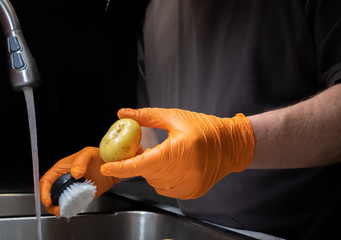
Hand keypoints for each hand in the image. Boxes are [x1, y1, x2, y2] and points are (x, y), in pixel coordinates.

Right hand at [40, 147, 119, 215]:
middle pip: (50, 194)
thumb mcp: (89, 153)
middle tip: (58, 209)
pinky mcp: (81, 195)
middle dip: (50, 204)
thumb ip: (81, 161)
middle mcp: (65, 180)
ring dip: (60, 207)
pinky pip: (73, 204)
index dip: (44, 191)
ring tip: (65, 210)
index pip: (46, 180)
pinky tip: (74, 208)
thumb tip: (75, 173)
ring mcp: (73, 189)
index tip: (48, 200)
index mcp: (62, 169)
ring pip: (60, 201)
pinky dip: (71, 208)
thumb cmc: (98, 156)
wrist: (111, 165)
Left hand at [101, 108, 254, 198]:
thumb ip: (147, 116)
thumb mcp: (175, 117)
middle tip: (141, 148)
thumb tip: (124, 113)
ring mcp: (188, 186)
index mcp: (177, 152)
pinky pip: (166, 188)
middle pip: (147, 173)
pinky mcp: (191, 192)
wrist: (230, 145)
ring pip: (155, 182)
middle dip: (139, 162)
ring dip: (152, 170)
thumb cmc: (204, 129)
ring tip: (163, 154)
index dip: (122, 166)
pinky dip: (162, 178)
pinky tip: (171, 166)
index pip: (142, 164)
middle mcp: (183, 173)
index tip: (107, 165)